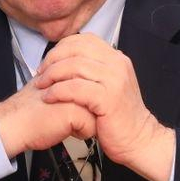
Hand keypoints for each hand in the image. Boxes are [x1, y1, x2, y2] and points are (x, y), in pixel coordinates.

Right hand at [0, 81, 96, 159]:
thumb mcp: (55, 89)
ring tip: (61, 118)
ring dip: (83, 123)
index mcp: (72, 70)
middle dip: (86, 113)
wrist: (14, 123)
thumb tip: (95, 88)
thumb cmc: (31, 110)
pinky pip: (91, 128)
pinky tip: (61, 127)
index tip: (65, 106)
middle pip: (100, 102)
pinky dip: (79, 133)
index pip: (97, 90)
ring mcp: (78, 92)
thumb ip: (74, 84)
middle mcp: (77, 78)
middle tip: (62, 111)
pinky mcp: (76, 109)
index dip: (84, 104)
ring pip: (99, 115)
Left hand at [33, 33, 175, 180]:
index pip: (84, 40)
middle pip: (76, 49)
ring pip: (74, 66)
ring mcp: (114, 80)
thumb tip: (67, 62)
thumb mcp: (110, 86)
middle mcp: (117, 64)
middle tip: (41, 73)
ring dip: (52, 75)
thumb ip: (94, 72)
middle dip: (53, 60)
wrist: (138, 140)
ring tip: (41, 86)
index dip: (61, 48)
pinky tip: (49, 97)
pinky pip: (75, 88)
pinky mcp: (108, 98)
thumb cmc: (119, 118)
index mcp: (116, 59)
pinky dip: (58, 91)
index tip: (48, 62)